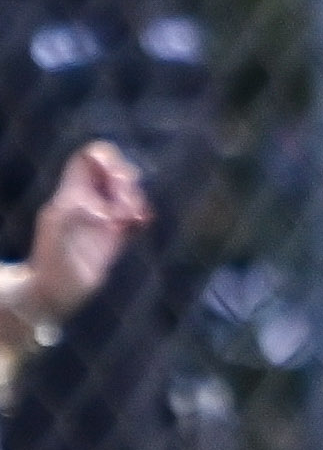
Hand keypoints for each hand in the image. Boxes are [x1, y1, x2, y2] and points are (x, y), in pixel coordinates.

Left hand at [25, 140, 148, 321]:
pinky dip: (143, 216)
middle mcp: (90, 201)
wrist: (57, 291)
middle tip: (127, 201)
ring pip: (128, 194)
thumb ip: (73, 213)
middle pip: (114, 172)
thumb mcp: (55, 232)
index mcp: (72, 194)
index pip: (88, 159)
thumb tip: (100, 207)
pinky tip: (141, 223)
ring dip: (137, 199)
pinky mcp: (117, 238)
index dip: (105, 158)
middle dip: (126, 179)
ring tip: (134, 217)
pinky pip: (136, 217)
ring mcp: (105, 219)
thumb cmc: (51, 260)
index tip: (117, 175)